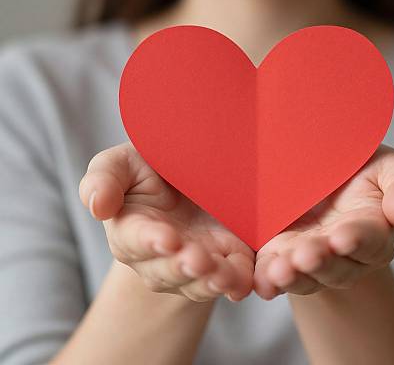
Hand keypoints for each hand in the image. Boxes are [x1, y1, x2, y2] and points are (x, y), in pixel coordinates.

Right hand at [79, 142, 253, 302]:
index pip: (135, 240)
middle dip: (182, 267)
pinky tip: (244, 282)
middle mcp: (161, 255)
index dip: (149, 241)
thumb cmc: (148, 169)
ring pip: (200, 282)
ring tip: (222, 275)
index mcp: (131, 229)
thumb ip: (105, 177)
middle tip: (197, 260)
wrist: (189, 174)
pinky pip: (232, 280)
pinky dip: (238, 283)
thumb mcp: (124, 164)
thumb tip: (97, 204)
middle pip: (168, 270)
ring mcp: (195, 262)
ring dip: (211, 280)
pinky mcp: (226, 261)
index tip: (167, 239)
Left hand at [253, 144, 393, 299]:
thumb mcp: (391, 168)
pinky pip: (274, 275)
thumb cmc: (364, 167)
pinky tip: (261, 281)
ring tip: (280, 272)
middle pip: (336, 267)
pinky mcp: (280, 255)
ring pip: (304, 276)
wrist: (324, 167)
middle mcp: (343, 254)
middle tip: (306, 257)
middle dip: (320, 263)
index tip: (342, 238)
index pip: (370, 242)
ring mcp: (310, 257)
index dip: (357, 241)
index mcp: (374, 232)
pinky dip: (267, 280)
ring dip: (293, 277)